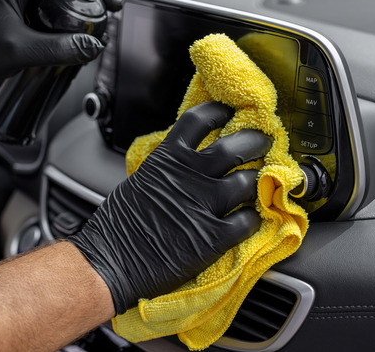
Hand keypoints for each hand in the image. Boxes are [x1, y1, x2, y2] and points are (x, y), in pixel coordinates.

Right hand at [71, 102, 270, 313]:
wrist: (111, 262)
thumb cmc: (118, 226)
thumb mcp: (140, 181)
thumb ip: (167, 168)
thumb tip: (184, 163)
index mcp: (167, 159)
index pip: (200, 120)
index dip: (220, 111)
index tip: (231, 111)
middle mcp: (190, 176)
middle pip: (235, 146)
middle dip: (255, 141)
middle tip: (264, 142)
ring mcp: (204, 205)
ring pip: (248, 182)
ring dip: (257, 182)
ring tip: (260, 184)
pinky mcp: (214, 237)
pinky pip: (248, 220)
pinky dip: (253, 218)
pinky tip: (249, 219)